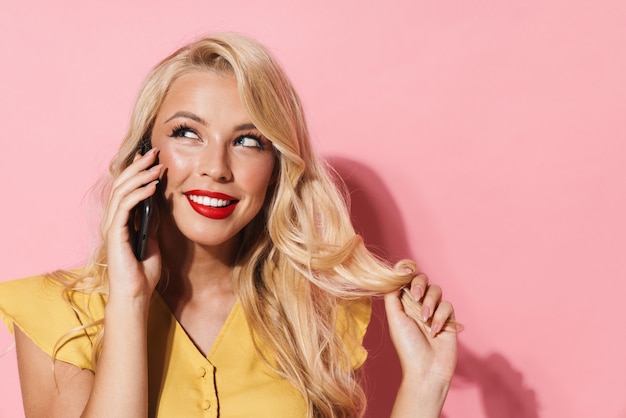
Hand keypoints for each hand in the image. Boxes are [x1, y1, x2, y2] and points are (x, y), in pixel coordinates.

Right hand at [101, 148, 162, 299]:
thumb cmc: (144, 272)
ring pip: (122, 192)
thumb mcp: (152, 240)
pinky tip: (152, 186)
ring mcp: (112, 227)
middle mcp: (112, 221)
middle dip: (138, 166)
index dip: (137, 172)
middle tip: (153, 152)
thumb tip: (156, 203)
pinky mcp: (115, 234)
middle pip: (121, 185)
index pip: (126, 189)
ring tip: (156, 165)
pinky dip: (139, 194)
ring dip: (140, 176)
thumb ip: (150, 222)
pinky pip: (125, 207)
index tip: (152, 159)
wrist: (137, 294)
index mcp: (120, 221)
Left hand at [384, 273, 458, 384]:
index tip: (406, 273)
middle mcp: (418, 305)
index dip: (407, 274)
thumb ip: (392, 297)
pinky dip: (441, 317)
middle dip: (419, 284)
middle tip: (415, 297)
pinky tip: (435, 331)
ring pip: (436, 290)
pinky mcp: (449, 319)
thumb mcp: (394, 319)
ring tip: (425, 319)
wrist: (427, 369)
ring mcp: (434, 311)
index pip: (406, 280)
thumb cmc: (407, 347)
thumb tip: (392, 276)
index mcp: (403, 304)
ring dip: (430, 302)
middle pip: (422, 279)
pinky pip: (448, 305)